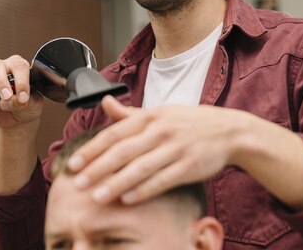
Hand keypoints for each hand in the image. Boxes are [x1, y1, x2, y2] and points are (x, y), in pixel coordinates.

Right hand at [0, 55, 43, 129]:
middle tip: (6, 96)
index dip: (21, 81)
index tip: (23, 97)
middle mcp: (1, 69)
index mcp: (18, 68)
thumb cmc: (28, 104)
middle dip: (1, 81)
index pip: (18, 67)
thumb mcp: (32, 104)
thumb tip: (9, 100)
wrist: (20, 117)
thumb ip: (23, 101)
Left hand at [66, 96, 247, 204]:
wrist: (230, 131)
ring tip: (97, 196)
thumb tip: (105, 102)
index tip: (72, 164)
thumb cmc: (189, 123)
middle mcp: (161, 130)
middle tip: (77, 184)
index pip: (114, 133)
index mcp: (150, 116)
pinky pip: (162, 180)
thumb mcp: (160, 112)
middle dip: (97, 168)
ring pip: (140, 168)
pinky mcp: (190, 166)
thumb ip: (130, 113)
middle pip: (123, 151)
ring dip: (116, 183)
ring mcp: (176, 148)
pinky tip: (127, 199)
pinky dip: (144, 190)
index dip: (92, 150)